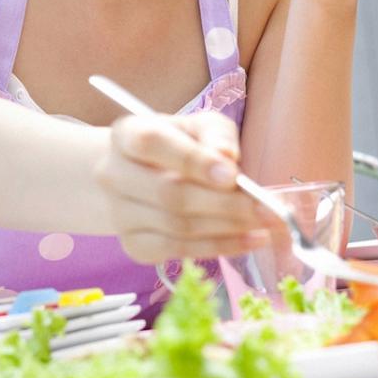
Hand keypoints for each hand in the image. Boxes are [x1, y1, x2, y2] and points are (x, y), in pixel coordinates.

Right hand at [94, 110, 284, 264]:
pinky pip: (178, 251)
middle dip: (223, 204)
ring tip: (265, 224)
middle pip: (168, 194)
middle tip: (264, 208)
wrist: (135, 176)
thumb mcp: (196, 126)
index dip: (192, 160)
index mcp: (126, 134)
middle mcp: (112, 174)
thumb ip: (215, 134)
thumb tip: (227, 158)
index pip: (152, 144)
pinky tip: (248, 240)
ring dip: (227, 228)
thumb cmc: (175, 146)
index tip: (231, 174)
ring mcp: (120, 214)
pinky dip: (218, 247)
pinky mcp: (133, 245)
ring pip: (177, 227)